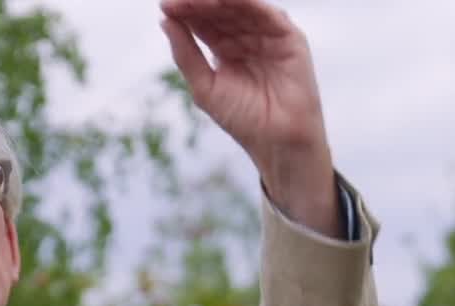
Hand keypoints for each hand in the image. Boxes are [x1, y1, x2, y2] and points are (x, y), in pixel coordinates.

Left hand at [161, 0, 337, 233]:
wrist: (277, 142)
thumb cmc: (243, 120)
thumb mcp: (205, 87)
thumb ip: (186, 54)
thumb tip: (164, 20)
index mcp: (226, 49)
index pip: (203, 21)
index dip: (185, 11)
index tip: (165, 6)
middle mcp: (247, 38)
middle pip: (220, 9)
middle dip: (199, 3)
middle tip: (177, 0)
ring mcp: (268, 36)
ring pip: (242, 6)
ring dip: (219, 1)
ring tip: (197, 0)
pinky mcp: (289, 38)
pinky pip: (268, 13)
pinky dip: (248, 4)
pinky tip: (226, 2)